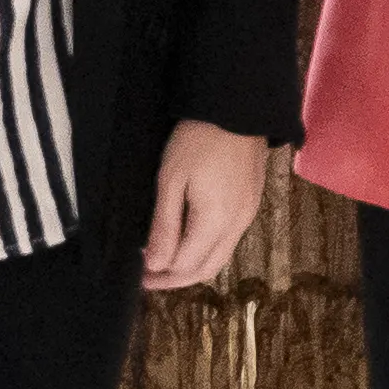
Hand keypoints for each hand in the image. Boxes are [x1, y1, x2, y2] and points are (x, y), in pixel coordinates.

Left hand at [143, 120, 267, 289]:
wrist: (237, 108)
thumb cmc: (198, 139)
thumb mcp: (171, 181)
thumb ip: (165, 226)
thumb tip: (156, 265)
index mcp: (215, 221)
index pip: (185, 266)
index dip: (160, 276)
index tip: (137, 275)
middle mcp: (237, 225)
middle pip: (206, 270)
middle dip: (176, 280)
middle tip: (149, 279)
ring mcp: (248, 215)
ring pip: (220, 258)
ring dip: (192, 266)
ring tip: (165, 263)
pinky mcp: (251, 204)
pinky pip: (228, 240)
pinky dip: (206, 250)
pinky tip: (189, 240)